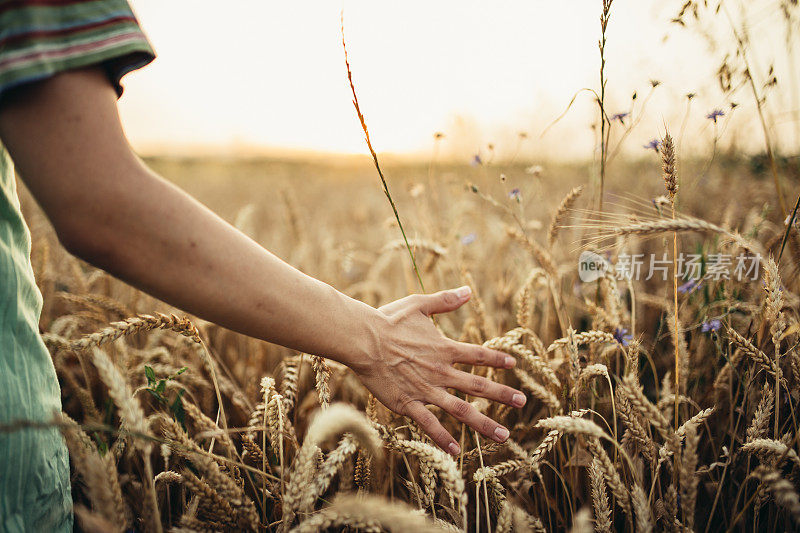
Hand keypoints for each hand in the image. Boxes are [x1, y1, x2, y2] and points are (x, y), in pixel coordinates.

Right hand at [350, 286, 526, 454]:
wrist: (363, 339)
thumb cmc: (387, 320)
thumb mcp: (419, 305)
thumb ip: (445, 300)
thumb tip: (468, 290)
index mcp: (444, 348)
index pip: (478, 355)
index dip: (496, 359)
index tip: (512, 365)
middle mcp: (441, 371)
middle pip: (478, 386)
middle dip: (502, 395)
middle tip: (522, 402)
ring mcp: (426, 390)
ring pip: (461, 410)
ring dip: (484, 423)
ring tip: (503, 435)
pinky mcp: (408, 404)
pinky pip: (429, 424)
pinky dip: (443, 438)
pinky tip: (456, 451)